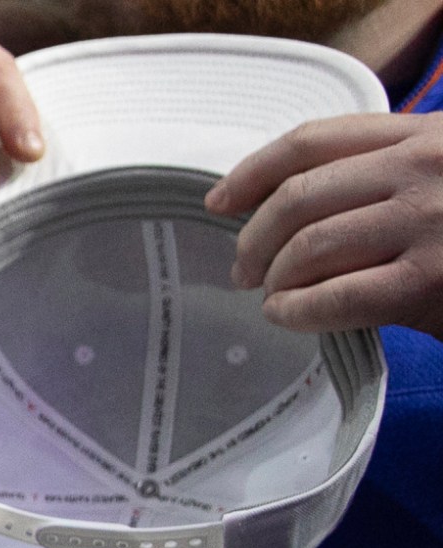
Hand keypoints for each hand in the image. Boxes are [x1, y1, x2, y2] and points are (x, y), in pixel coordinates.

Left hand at [209, 113, 442, 335]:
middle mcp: (425, 168)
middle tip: (244, 268)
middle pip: (299, 197)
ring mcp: (429, 222)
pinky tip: (289, 317)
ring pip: (308, 247)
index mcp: (428, 135)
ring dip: (274, 277)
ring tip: (272, 295)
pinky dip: (297, 310)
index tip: (221, 199)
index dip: (254, 170)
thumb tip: (302, 212)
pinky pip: (334, 297)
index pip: (317, 139)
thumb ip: (395, 178)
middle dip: (255, 237)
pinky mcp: (431, 281)